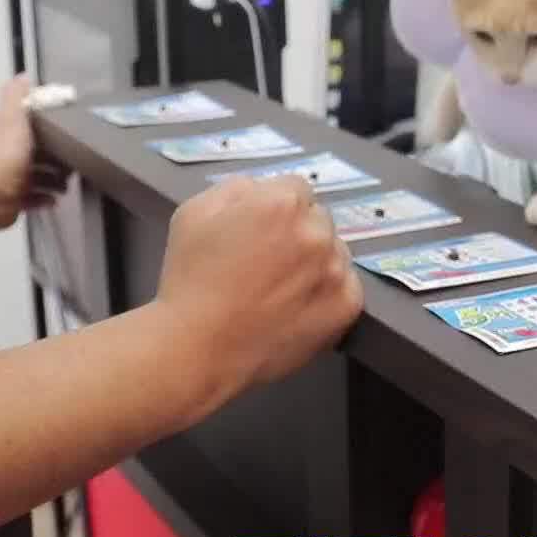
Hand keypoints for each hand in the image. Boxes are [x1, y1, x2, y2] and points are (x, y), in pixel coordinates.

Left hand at [0, 75, 68, 236]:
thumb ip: (16, 97)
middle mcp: (1, 155)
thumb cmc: (2, 158)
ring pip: (35, 176)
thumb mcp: (12, 119)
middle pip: (32, 152)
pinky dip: (46, 197)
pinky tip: (56, 198)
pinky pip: (34, 198)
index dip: (42, 126)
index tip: (62, 129)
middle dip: (53, 156)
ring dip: (53, 179)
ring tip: (66, 182)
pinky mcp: (13, 200)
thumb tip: (22, 76)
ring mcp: (7, 179)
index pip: (23, 124)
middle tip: (70, 159)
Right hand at [154, 176, 363, 411]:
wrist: (198, 347)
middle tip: (269, 262)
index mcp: (281, 202)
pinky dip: (329, 292)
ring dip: (316, 261)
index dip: (275, 208)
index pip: (295, 188)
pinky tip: (298, 305)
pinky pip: (347, 286)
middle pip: (317, 218)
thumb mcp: (194, 213)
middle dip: (297, 232)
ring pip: (335, 251)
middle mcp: (316, 231)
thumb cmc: (190, 280)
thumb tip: (261, 189)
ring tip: (281, 288)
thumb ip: (236, 189)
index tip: (261, 231)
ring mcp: (335, 269)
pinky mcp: (347, 306)